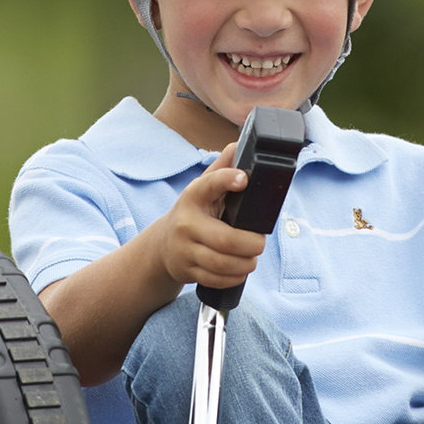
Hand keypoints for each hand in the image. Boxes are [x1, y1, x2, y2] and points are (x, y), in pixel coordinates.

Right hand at [154, 145, 268, 290]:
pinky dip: (234, 277)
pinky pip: (216, 279)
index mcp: (194, 196)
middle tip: (260, 243)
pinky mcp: (186, 270)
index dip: (227, 180)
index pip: (210, 183)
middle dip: (252, 244)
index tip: (243, 179)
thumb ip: (222, 168)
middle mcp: (186, 223)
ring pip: (223, 263)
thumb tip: (239, 144)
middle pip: (226, 240)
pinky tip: (239, 270)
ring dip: (246, 263)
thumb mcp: (203, 188)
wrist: (163, 245)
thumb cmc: (193, 213)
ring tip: (252, 258)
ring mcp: (184, 249)